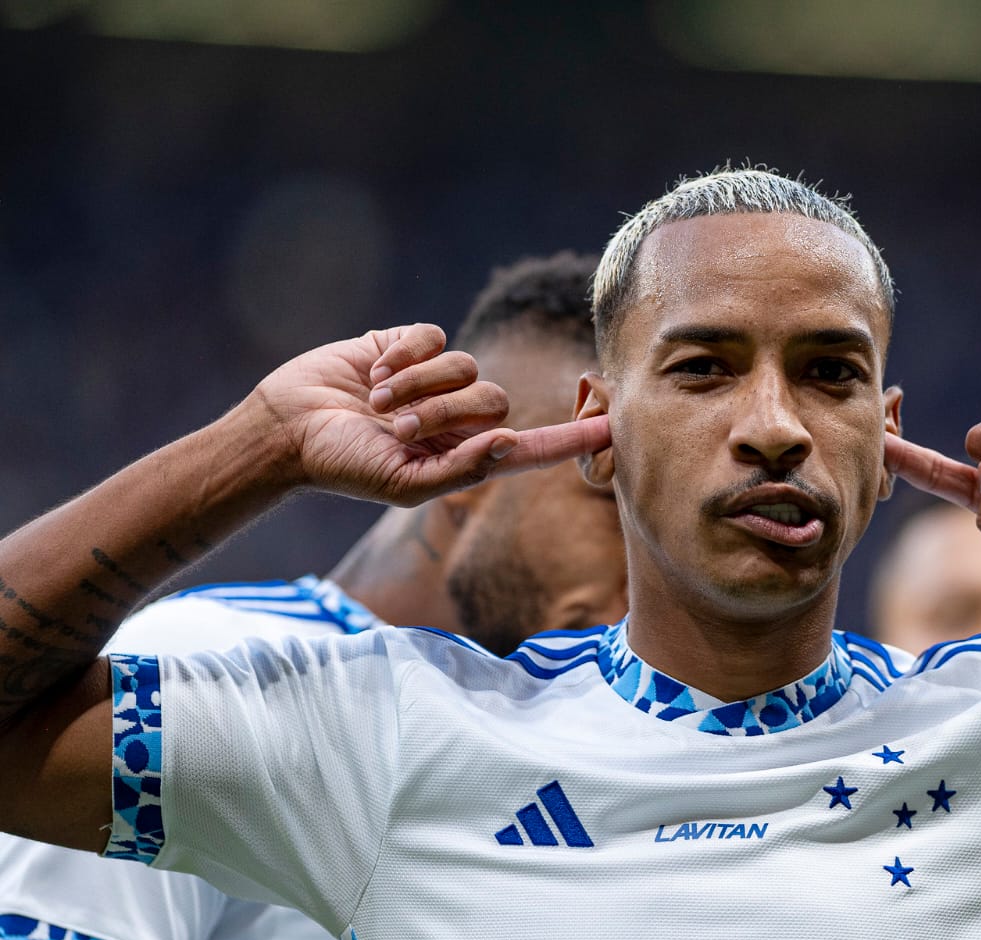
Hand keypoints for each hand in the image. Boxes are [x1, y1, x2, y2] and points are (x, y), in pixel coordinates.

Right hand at [249, 324, 608, 505]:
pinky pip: (434, 336)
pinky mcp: (410, 346)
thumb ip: (458, 470)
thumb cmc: (342, 466)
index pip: (535, 447)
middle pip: (494, 399)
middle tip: (396, 425)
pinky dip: (404, 354)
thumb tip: (508, 444)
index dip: (576, 437)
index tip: (615, 424)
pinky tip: (374, 371)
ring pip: (466, 365)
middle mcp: (459, 418)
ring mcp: (437, 380)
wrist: (287, 428)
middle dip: (443, 411)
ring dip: (418, 384)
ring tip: (377, 402)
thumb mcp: (401, 484)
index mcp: (466, 457)